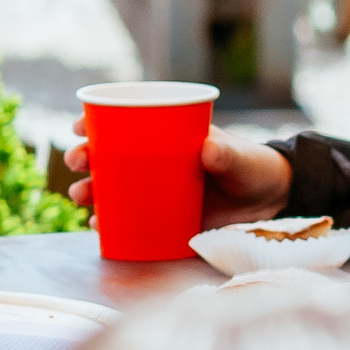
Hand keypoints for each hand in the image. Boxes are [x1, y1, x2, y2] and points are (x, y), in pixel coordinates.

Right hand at [64, 119, 290, 228]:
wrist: (270, 201)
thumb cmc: (253, 167)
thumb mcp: (240, 157)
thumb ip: (227, 154)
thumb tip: (209, 149)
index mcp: (165, 138)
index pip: (122, 124)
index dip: (95, 123)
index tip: (80, 127)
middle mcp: (153, 163)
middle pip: (107, 157)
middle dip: (84, 157)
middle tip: (79, 161)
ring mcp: (155, 191)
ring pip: (111, 189)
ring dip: (89, 191)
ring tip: (81, 196)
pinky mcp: (162, 218)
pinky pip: (127, 220)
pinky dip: (110, 223)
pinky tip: (98, 226)